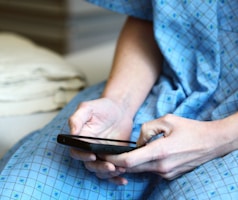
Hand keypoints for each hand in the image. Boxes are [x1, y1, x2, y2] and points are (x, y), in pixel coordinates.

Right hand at [68, 97, 132, 183]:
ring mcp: (101, 154)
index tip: (92, 155)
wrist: (119, 109)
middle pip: (89, 164)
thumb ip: (77, 118)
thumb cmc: (102, 107)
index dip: (82, 156)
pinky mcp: (112, 157)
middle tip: (111, 167)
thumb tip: (72, 133)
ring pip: (100, 170)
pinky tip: (124, 179)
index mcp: (81, 138)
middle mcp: (89, 149)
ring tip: (121, 170)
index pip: (76, 152)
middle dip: (99, 168)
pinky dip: (116, 177)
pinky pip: (112, 170)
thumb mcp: (88, 107)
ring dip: (109, 174)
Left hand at [105, 114, 229, 180]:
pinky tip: (142, 155)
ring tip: (124, 153)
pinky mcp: (170, 175)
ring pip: (141, 170)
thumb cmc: (190, 129)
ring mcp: (166, 173)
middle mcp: (162, 166)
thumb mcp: (167, 120)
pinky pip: (151, 170)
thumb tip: (138, 143)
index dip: (114, 159)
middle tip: (108, 154)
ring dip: (131, 163)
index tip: (104, 155)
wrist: (212, 142)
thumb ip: (147, 129)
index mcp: (160, 151)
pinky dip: (143, 164)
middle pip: (132, 168)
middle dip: (118, 163)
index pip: (130, 161)